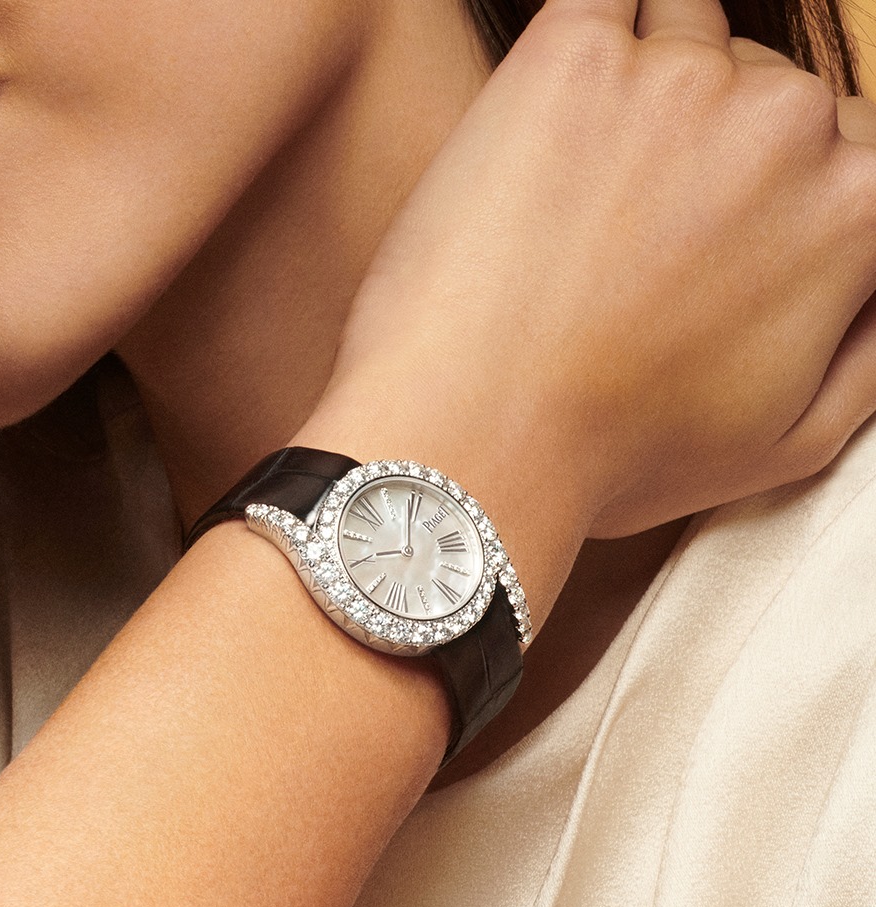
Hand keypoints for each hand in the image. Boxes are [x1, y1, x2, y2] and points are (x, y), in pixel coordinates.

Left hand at [300, 0, 875, 554]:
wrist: (474, 439)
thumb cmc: (618, 457)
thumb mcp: (793, 440)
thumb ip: (875, 345)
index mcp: (855, 206)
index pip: (850, 153)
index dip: (782, 198)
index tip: (720, 235)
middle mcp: (783, 122)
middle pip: (770, 92)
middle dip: (717, 149)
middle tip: (636, 230)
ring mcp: (673, 79)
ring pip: (688, 38)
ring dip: (652, 91)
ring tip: (585, 183)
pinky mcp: (566, 59)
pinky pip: (603, 1)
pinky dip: (590, 39)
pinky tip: (563, 98)